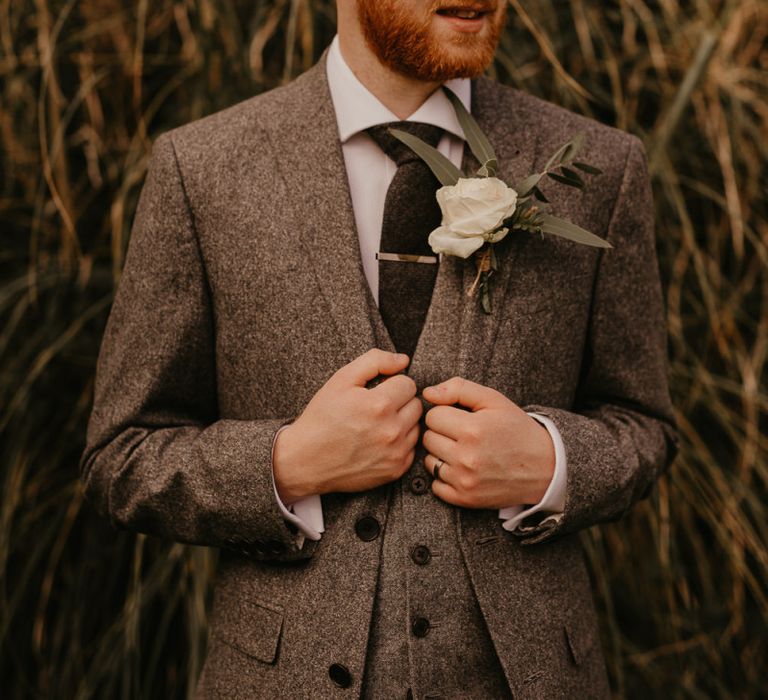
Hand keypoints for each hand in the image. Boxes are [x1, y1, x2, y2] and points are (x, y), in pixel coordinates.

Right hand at [273, 349, 421, 501]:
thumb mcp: (341, 379)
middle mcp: (391, 430)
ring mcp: (395, 453)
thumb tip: (403, 360)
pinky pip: (411, 448)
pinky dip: (399, 443)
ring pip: (416, 426)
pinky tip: (378, 441)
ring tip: (376, 424)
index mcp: (379, 405)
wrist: (306, 459)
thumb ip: (375, 361)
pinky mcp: (395, 470)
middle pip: (416, 404)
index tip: (376, 391)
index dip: (391, 384)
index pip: (408, 383)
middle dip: (399, 401)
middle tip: (376, 407)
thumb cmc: (322, 417)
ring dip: (402, 422)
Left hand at [421, 377, 554, 508]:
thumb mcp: (493, 400)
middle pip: (428, 438)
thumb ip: (458, 388)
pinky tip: (463, 469)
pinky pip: (435, 485)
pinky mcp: (465, 499)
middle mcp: (466, 457)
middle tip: (463, 434)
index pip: (432, 416)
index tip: (461, 417)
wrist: (545, 466)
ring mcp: (465, 480)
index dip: (446, 413)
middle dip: (442, 433)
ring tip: (464, 450)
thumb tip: (427, 393)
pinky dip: (445, 477)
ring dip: (441, 454)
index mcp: (472, 429)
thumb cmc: (516, 428)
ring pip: (429, 461)